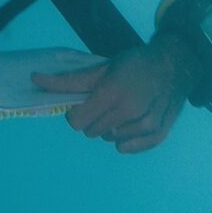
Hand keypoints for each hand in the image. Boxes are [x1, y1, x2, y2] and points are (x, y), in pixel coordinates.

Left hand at [31, 30, 195, 154]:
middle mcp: (130, 111)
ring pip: (110, 140)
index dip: (75, 113)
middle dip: (92, 119)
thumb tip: (35, 79)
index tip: (83, 104)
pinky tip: (131, 123)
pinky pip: (128, 148)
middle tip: (105, 103)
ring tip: (121, 109)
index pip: (76, 122)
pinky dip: (125, 140)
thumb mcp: (102, 67)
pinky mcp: (158, 134)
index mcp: (112, 93)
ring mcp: (146, 125)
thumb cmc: (135, 63)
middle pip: (92, 132)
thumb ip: (69, 80)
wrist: (176, 64)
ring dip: (110, 128)